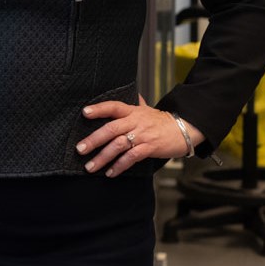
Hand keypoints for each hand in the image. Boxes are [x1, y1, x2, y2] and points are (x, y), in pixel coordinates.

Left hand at [75, 95, 205, 176]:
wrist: (184, 129)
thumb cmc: (161, 121)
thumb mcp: (146, 109)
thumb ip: (134, 103)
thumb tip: (128, 93)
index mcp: (133, 111)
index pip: (113, 106)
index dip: (99, 108)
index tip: (84, 112)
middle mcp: (136, 121)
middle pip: (111, 129)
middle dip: (93, 140)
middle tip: (80, 149)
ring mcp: (142, 135)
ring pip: (118, 145)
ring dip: (103, 157)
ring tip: (90, 167)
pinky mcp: (150, 148)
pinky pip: (131, 157)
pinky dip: (119, 166)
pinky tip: (110, 173)